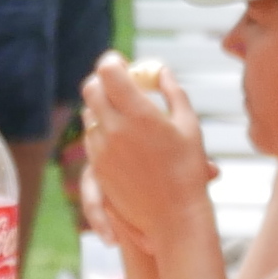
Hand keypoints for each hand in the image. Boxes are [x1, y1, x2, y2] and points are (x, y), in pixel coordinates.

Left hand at [77, 56, 217, 251]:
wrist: (173, 217)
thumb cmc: (188, 170)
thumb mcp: (189, 125)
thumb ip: (173, 91)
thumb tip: (161, 70)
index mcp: (138, 114)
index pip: (108, 71)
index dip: (112, 62)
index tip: (122, 62)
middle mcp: (114, 129)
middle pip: (91, 88)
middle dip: (102, 80)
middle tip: (118, 81)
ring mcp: (102, 149)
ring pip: (88, 113)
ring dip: (101, 105)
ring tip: (122, 110)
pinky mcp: (98, 168)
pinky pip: (90, 137)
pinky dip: (100, 129)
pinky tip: (119, 134)